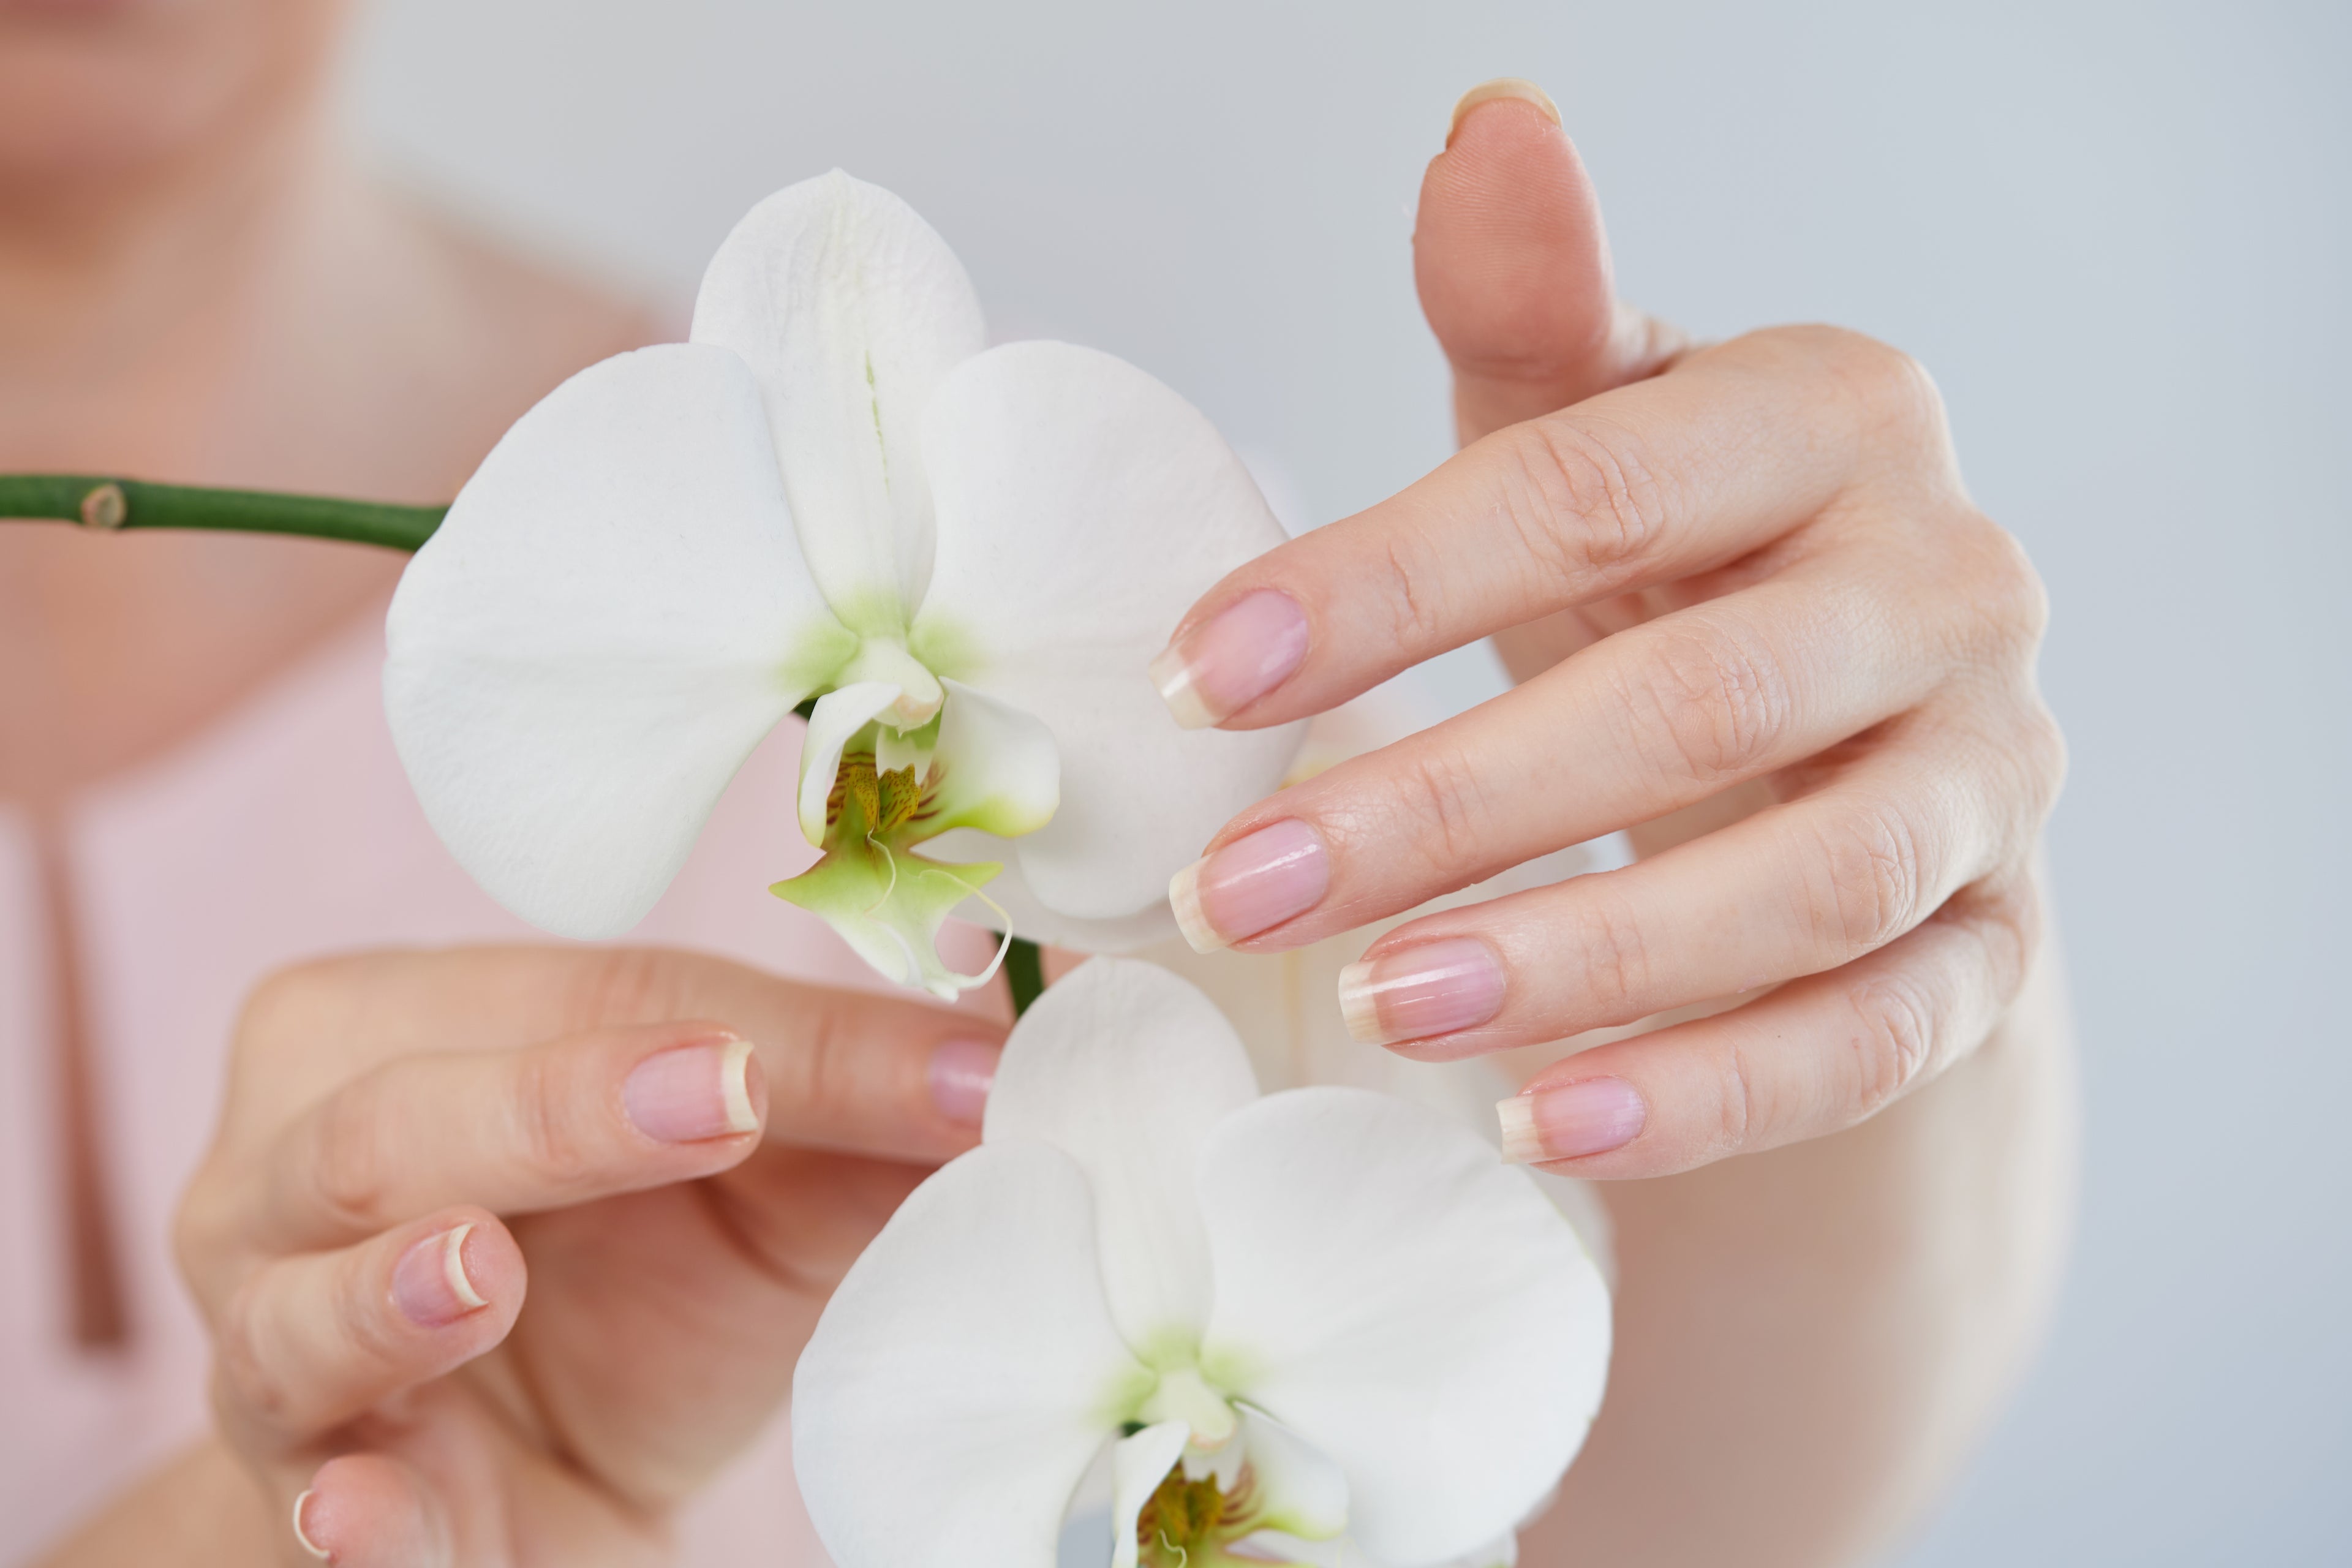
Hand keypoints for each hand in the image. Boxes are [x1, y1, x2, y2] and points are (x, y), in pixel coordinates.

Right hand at [172, 945, 999, 1564]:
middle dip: (562, 1110)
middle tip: (726, 1097)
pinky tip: (366, 1514)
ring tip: (481, 1272)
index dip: (740, 1026)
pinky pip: (315, 1513)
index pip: (581, 999)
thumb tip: (1051, 1020)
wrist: (537, 1475)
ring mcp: (270, 1346)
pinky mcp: (313, 1509)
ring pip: (301, 1308)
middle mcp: (290, 1172)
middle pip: (399, 1122)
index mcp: (402, 1029)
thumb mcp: (770, 1183)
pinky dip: (353, 1519)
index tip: (919, 1057)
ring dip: (390, 1298)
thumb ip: (873, 1099)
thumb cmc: (645, 1275)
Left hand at [1152, 82, 2062, 1177]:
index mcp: (1832, 420)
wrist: (1842, 737)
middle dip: (1449, 806)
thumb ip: (1533, 309)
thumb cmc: (1677, 565)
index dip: (1383, 585)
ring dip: (1582, 963)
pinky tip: (1536, 1127)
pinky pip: (1872, 1039)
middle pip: (1698, 703)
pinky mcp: (1992, 946)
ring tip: (1377, 1012)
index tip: (1189, 676)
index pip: (1594, 487)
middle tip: (1238, 893)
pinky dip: (1704, 1093)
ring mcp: (1993, 779)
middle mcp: (1949, 586)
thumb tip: (1489, 124)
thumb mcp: (1592, 432)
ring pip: (1807, 888)